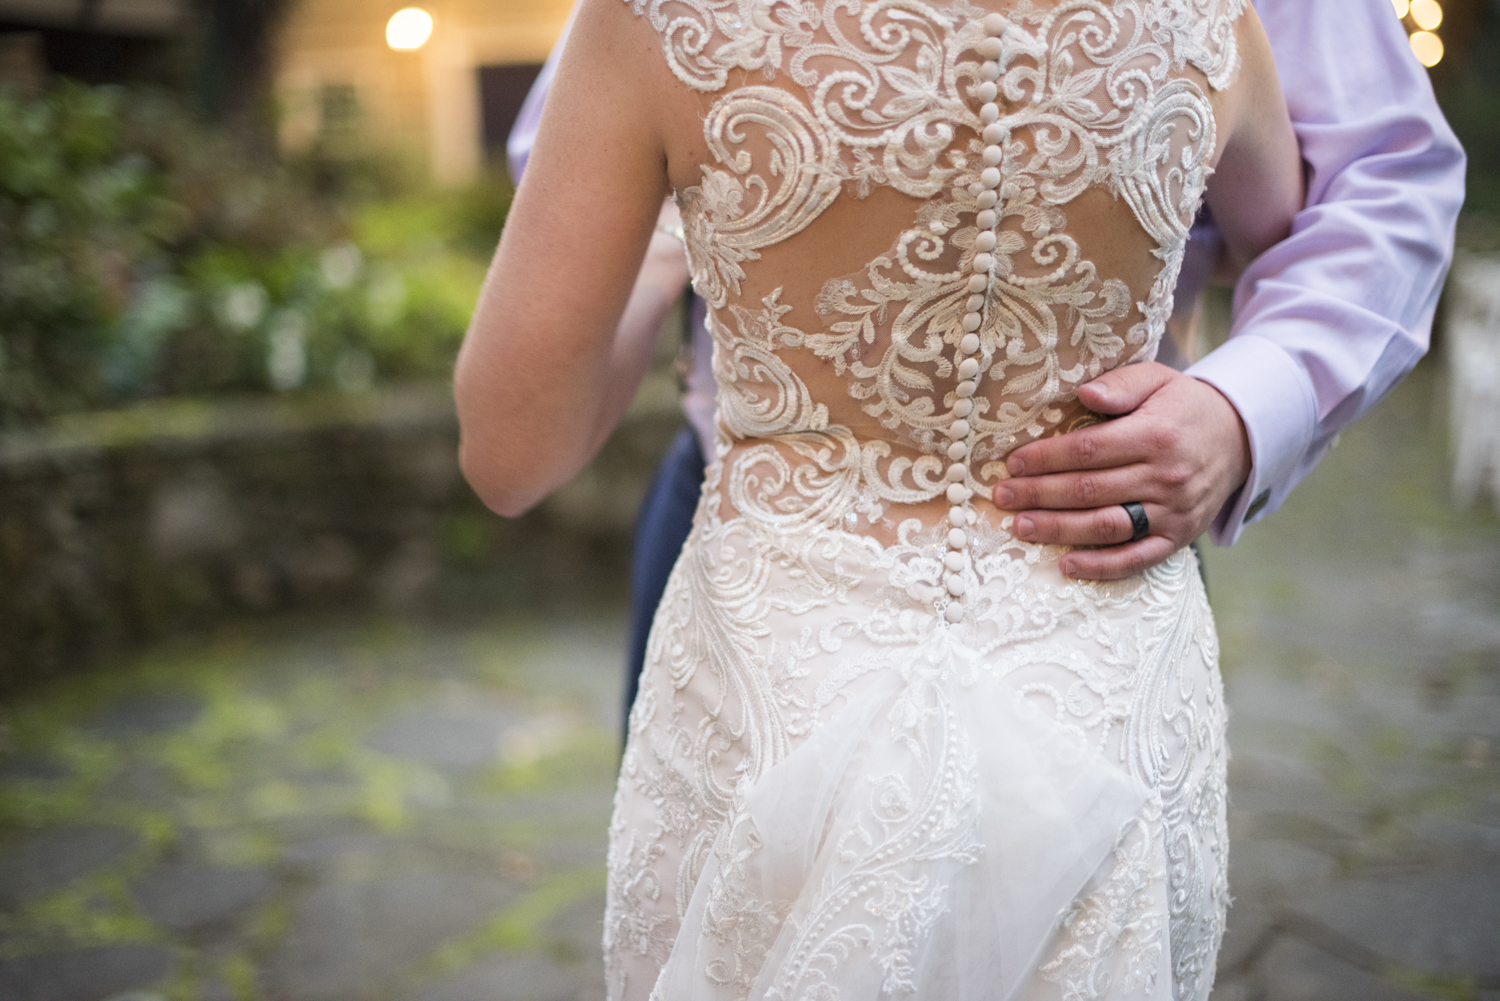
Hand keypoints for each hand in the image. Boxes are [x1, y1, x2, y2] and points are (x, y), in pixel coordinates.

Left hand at [990, 363, 1250, 580]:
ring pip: (1106, 526)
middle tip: (1001, 497)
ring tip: (1020, 528)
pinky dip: (1101, 567)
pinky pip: (1137, 558)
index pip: (1088, 451)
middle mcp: (1165, 476)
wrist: (1240, 438)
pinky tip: (1067, 565)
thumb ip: (1121, 386)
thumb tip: (1084, 393)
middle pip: (1089, 490)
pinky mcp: (1178, 537)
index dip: (1046, 459)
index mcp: (1155, 434)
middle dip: (1039, 495)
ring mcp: (1173, 511)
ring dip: (1059, 530)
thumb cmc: (1183, 407)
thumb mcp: (1158, 380)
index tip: (1012, 464)